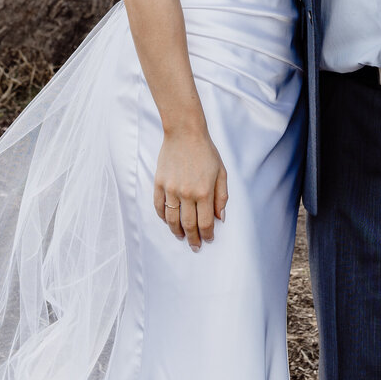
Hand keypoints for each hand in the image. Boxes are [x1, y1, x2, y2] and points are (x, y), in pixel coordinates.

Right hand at [154, 127, 227, 250]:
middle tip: (194, 246)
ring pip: (172, 219)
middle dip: (193, 238)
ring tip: (181, 237)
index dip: (207, 235)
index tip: (208, 240)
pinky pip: (159, 206)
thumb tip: (220, 218)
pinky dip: (163, 217)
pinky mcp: (159, 183)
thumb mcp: (221, 173)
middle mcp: (187, 194)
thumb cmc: (206, 152)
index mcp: (204, 192)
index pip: (206, 223)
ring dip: (176, 231)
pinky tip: (168, 221)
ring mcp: (171, 189)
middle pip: (188, 225)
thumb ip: (221, 197)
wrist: (184, 133)